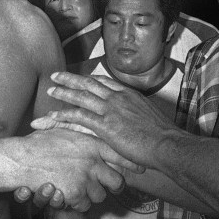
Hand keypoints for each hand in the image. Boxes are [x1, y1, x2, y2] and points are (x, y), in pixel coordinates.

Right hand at [17, 128, 140, 210]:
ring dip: (93, 196)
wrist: (21, 159)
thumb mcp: (64, 130)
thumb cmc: (38, 144)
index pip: (121, 154)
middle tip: (110, 188)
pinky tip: (68, 197)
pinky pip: (85, 205)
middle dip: (114, 187)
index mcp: (92, 143)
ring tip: (82, 191)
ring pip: (101, 196)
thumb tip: (90, 126)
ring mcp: (85, 178)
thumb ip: (80, 132)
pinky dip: (78, 204)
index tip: (142, 167)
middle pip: (117, 181)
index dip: (132, 162)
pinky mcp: (75, 194)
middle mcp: (93, 161)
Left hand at [30, 71, 180, 168]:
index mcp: (130, 94)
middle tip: (57, 75)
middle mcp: (118, 97)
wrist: (167, 144)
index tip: (80, 78)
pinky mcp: (106, 124)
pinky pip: (79, 116)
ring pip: (81, 95)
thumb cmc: (162, 136)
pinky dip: (64, 114)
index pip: (105, 81)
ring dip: (64, 91)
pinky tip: (53, 116)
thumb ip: (137, 114)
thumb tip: (134, 121)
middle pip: (89, 83)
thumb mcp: (150, 117)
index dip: (90, 79)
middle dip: (71, 78)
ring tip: (50, 89)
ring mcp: (111, 109)